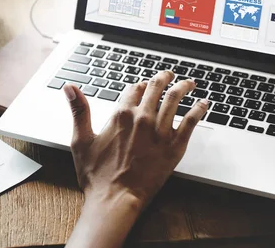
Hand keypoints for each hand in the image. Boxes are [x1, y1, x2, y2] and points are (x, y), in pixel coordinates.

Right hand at [64, 71, 207, 247]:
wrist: (115, 199)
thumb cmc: (96, 175)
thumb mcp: (81, 140)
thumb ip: (79, 110)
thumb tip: (70, 87)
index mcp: (121, 115)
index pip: (133, 89)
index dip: (138, 85)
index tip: (142, 85)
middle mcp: (142, 119)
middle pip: (156, 89)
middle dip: (163, 78)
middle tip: (168, 75)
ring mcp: (160, 132)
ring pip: (175, 100)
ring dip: (183, 87)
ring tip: (189, 83)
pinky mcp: (174, 147)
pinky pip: (191, 122)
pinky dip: (198, 110)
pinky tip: (204, 104)